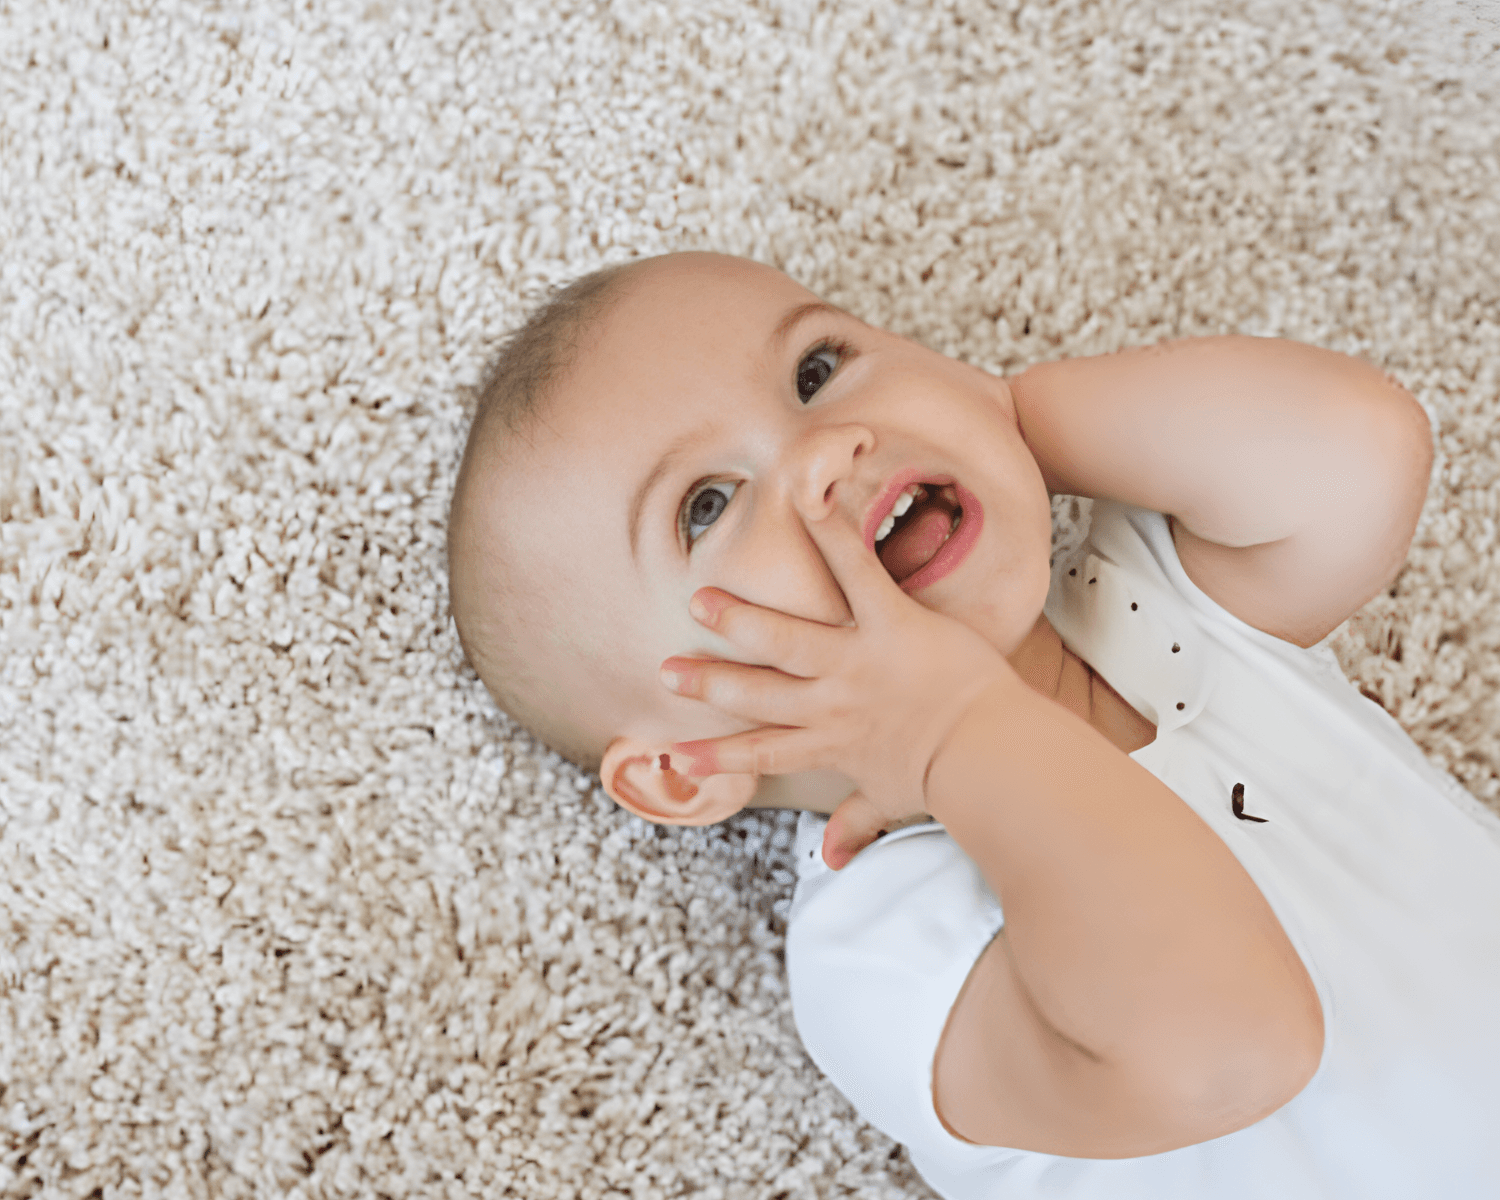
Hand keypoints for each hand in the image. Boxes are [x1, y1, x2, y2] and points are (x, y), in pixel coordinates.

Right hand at [660, 509, 1017, 869]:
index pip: (762, 751)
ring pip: (783, 638)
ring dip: (739, 619)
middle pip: (757, 692)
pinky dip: (829, 537)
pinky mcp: (892, 622)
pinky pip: (855, 573)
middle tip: (667, 670)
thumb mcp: (895, 802)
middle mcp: (833, 704)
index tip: (676, 756)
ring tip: (700, 599)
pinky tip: (805, 505)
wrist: (994, 754)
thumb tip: (834, 857)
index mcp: (831, 745)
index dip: (717, 756)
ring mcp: (857, 661)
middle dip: (707, 682)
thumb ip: (858, 822)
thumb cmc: (949, 777)